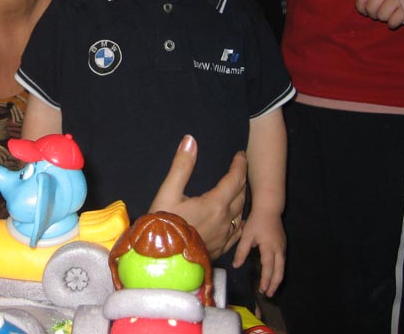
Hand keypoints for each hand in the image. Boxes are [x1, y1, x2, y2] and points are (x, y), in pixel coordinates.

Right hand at [150, 137, 246, 259]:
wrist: (162, 263)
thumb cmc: (163, 225)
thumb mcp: (168, 192)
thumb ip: (181, 166)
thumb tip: (190, 140)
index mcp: (215, 204)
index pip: (235, 180)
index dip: (239, 165)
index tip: (240, 155)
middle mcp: (225, 220)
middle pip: (241, 196)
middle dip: (242, 180)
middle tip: (239, 169)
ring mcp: (224, 237)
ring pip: (240, 215)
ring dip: (242, 200)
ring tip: (238, 191)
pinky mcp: (219, 250)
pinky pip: (237, 234)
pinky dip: (239, 222)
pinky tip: (237, 222)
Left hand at [233, 209, 284, 296]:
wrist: (269, 208)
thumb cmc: (257, 221)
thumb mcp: (246, 236)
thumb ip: (241, 251)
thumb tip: (236, 265)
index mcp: (269, 248)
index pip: (268, 268)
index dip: (266, 280)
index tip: (262, 290)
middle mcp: (279, 250)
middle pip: (279, 272)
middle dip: (274, 284)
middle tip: (268, 294)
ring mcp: (283, 247)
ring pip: (282, 268)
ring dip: (277, 279)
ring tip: (271, 288)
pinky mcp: (283, 245)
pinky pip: (282, 262)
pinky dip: (279, 271)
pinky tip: (274, 274)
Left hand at [356, 0, 403, 28]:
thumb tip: (362, 9)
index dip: (360, 7)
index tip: (365, 11)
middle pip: (371, 8)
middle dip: (373, 14)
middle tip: (379, 13)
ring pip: (382, 15)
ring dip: (384, 18)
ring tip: (389, 14)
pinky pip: (393, 21)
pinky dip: (392, 24)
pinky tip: (394, 20)